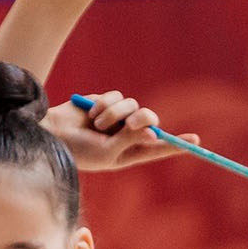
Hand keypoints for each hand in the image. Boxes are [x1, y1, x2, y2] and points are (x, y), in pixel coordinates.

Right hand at [47, 90, 189, 172]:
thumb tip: (151, 129)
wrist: (51, 133)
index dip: (177, 144)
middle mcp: (126, 135)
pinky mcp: (105, 101)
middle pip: (150, 120)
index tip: (196, 141)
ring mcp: (117, 117)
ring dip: (116, 114)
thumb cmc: (78, 151)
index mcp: (130, 153)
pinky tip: (90, 113)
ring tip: (97, 124)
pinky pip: (116, 96)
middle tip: (131, 124)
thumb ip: (129, 140)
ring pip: (132, 105)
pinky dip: (105, 104)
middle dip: (143, 119)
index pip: (158, 148)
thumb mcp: (106, 152)